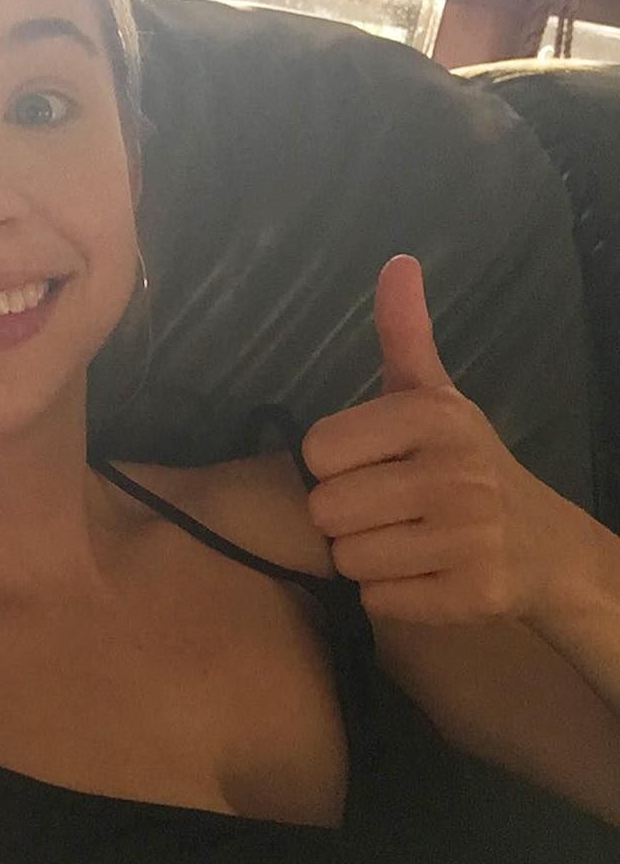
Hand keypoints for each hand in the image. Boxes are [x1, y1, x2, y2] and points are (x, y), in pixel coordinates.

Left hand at [300, 254, 589, 625]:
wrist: (547, 547)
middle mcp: (452, 471)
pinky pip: (378, 601)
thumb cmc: (468, 464)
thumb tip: (397, 262)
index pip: (317, 451)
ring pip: (348, 561)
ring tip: (410, 541)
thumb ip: (404, 334)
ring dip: (368, 559)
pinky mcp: (473, 595)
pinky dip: (393, 596)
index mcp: (431, 415)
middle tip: (390, 511)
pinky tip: (427, 575)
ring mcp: (467, 537)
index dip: (335, 467)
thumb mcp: (435, 395)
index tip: (374, 466)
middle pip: (326, 512)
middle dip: (347, 519)